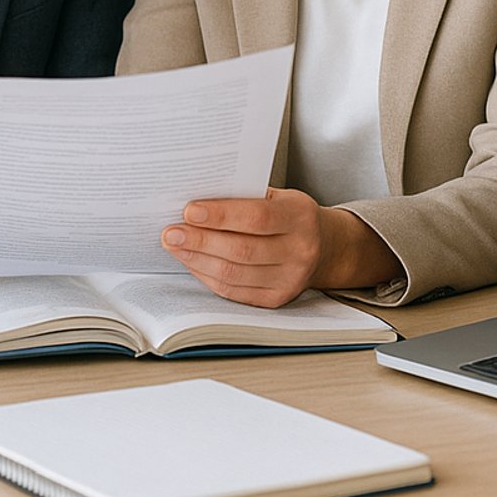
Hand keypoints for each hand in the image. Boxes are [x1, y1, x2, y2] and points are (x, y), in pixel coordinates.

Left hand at [161, 188, 399, 306]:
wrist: (325, 247)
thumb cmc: (291, 215)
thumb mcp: (279, 196)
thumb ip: (245, 197)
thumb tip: (196, 201)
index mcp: (300, 216)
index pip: (256, 217)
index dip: (221, 215)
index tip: (189, 210)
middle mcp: (300, 251)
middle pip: (242, 250)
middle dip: (200, 240)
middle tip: (171, 232)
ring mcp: (290, 279)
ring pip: (234, 274)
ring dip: (197, 260)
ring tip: (175, 246)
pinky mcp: (277, 299)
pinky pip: (234, 291)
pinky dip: (207, 276)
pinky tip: (192, 262)